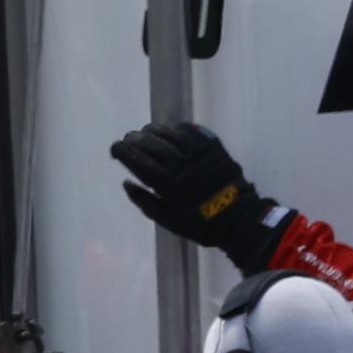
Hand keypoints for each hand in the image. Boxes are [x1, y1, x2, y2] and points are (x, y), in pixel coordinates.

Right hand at [111, 121, 293, 272]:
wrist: (238, 218)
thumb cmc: (199, 223)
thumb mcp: (167, 221)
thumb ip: (144, 201)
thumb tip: (126, 183)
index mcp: (168, 185)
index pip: (139, 162)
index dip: (124, 152)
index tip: (114, 148)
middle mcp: (181, 165)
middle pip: (152, 145)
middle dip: (135, 139)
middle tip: (126, 138)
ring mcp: (199, 154)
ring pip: (170, 134)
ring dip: (154, 131)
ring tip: (144, 131)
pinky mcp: (214, 148)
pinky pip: (192, 131)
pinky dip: (177, 129)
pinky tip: (170, 130)